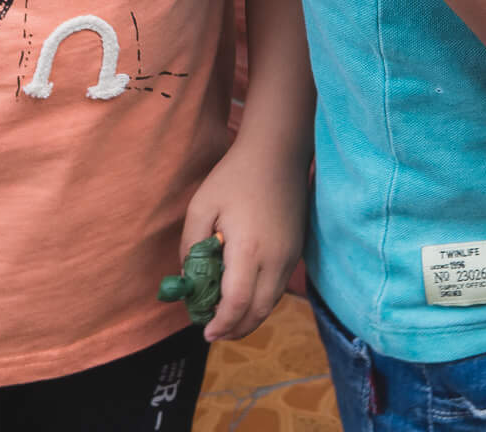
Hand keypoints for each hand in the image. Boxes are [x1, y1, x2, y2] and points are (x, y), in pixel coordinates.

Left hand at [179, 136, 307, 341]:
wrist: (277, 153)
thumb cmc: (235, 177)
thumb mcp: (201, 206)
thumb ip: (191, 247)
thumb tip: (189, 280)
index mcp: (248, 250)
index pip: (236, 304)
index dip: (220, 325)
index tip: (204, 332)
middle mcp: (275, 259)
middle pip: (258, 312)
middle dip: (235, 330)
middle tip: (213, 333)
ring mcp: (290, 255)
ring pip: (272, 303)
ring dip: (250, 318)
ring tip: (226, 319)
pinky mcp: (296, 250)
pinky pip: (278, 287)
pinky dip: (261, 301)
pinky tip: (244, 295)